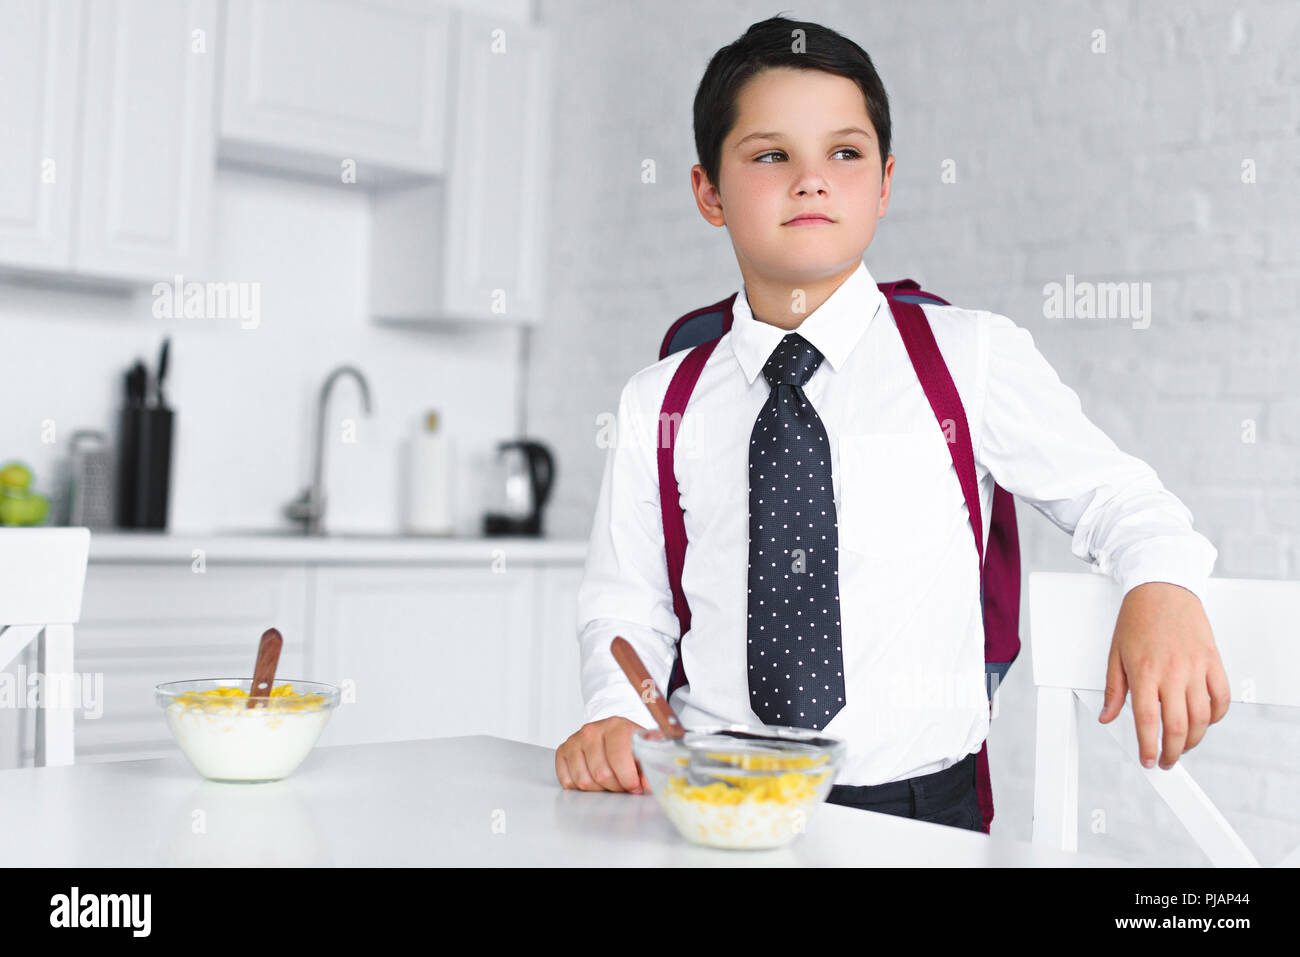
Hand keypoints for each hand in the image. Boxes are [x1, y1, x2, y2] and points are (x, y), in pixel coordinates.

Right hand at [555, 716, 650, 792]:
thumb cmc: (631, 745)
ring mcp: (575, 740)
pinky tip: (593, 779)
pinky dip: (581, 788)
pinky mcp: (563, 750)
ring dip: (599, 789)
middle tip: (624, 785)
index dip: (629, 780)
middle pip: (601, 774)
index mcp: (617, 726)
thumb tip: (649, 786)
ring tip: (610, 781)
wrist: (616, 735)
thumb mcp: (646, 752)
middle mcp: (592, 730)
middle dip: (616, 787)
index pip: (618, 758)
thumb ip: (651, 768)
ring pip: (583, 781)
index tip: (636, 786)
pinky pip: (567, 781)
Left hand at [1098, 581, 1229, 768]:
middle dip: (1172, 751)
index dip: (1149, 748)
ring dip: (1193, 739)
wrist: (1162, 588)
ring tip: (1182, 745)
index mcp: (1143, 672)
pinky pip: (1221, 698)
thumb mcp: (1115, 654)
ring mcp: (1195, 667)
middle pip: (1177, 726)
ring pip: (1202, 718)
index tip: (1148, 761)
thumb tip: (1106, 718)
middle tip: (1167, 761)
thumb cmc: (1137, 619)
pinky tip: (1204, 721)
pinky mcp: (1213, 661)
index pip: (1147, 721)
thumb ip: (1113, 690)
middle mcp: (1171, 672)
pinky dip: (1216, 716)